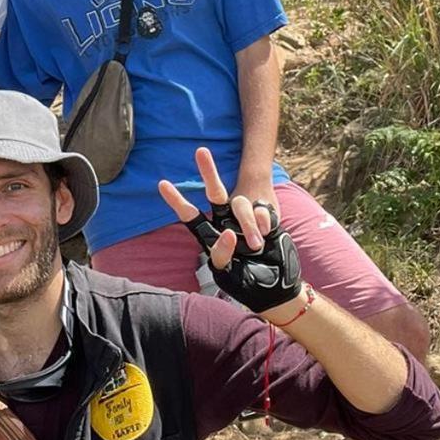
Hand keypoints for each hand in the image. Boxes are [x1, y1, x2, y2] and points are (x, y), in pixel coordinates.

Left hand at [159, 147, 301, 313]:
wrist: (278, 288)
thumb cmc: (247, 284)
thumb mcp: (227, 274)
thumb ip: (223, 255)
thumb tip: (228, 233)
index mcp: (211, 237)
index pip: (191, 217)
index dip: (177, 201)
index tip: (162, 183)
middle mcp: (226, 224)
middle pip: (215, 194)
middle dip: (208, 172)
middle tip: (201, 151)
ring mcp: (246, 221)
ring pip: (241, 205)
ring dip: (249, 224)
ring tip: (257, 246)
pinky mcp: (266, 221)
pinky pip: (263, 214)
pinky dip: (264, 226)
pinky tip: (267, 238)